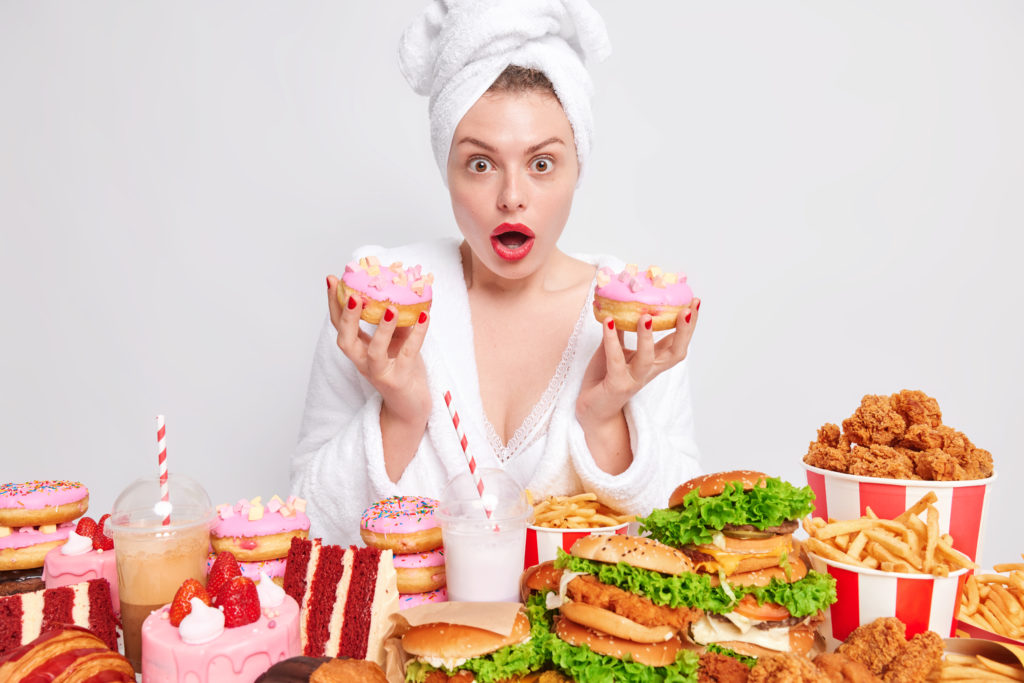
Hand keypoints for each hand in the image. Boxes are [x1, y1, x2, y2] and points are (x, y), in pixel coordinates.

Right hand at [326, 275, 431, 423]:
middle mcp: (363, 362)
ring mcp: (380, 373)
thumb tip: (398, 289)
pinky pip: (408, 354)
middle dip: (346, 317)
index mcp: (359, 350)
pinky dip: (417, 334)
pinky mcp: (400, 380)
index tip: (332, 279)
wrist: (411, 407)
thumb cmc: (402, 370)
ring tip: (390, 308)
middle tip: (351, 295)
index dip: (333, 303)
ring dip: (381, 329)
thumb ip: (392, 320)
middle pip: (345, 340)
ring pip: (375, 352)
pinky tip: (424, 316)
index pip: (339, 325)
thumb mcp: (395, 341)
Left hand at [576, 299, 700, 428]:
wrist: (593, 410)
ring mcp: (634, 379)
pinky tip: (608, 322)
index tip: (695, 302)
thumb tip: (623, 302)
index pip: (677, 341)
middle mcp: (649, 371)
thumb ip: (622, 329)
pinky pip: (615, 360)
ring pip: (647, 359)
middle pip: (675, 352)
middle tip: (687, 310)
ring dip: (647, 337)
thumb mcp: (617, 348)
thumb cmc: (606, 377)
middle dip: (684, 331)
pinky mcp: (616, 385)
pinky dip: (611, 340)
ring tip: (646, 316)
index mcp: (654, 361)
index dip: (688, 324)